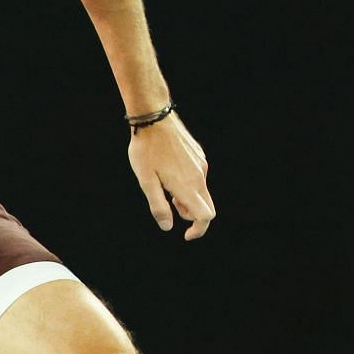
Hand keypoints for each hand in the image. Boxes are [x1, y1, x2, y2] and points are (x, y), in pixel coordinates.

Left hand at [126, 114, 215, 240]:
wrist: (154, 118)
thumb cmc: (146, 150)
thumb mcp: (146, 181)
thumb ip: (158, 206)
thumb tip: (168, 227)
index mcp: (187, 186)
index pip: (205, 216)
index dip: (198, 230)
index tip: (186, 235)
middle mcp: (199, 176)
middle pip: (207, 206)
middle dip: (191, 214)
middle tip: (170, 204)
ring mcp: (201, 164)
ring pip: (202, 191)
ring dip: (188, 198)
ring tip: (166, 186)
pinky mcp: (199, 155)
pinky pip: (199, 177)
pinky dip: (188, 184)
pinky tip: (170, 172)